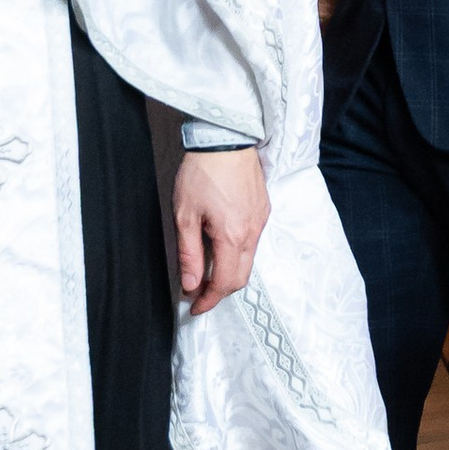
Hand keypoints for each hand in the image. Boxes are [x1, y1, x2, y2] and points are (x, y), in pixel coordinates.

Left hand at [174, 147, 266, 315]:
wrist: (225, 141)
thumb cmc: (201, 173)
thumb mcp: (185, 215)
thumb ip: (189, 253)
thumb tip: (191, 285)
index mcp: (232, 236)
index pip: (225, 282)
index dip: (209, 300)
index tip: (194, 308)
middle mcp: (252, 232)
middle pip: (241, 277)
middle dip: (220, 291)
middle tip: (199, 295)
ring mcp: (260, 221)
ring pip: (248, 260)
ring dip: (229, 272)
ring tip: (207, 271)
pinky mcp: (263, 210)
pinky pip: (253, 242)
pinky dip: (238, 254)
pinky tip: (221, 247)